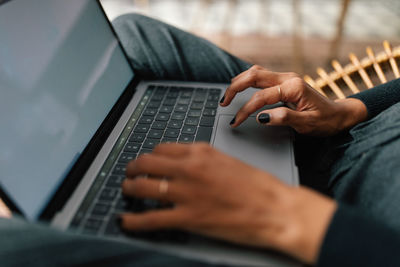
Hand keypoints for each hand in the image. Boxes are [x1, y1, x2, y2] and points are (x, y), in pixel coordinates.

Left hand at [121, 143, 336, 263]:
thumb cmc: (258, 187)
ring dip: (128, 189)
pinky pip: (150, 219)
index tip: (147, 162)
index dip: (150, 156)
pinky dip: (133, 221)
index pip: (162, 148)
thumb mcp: (228, 162)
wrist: (276, 209)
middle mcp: (189, 168)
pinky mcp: (188, 218)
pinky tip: (125, 221)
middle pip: (146, 163)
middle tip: (130, 174)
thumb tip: (185, 165)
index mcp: (201, 152)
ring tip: (127, 191)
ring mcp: (187, 193)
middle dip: (132, 168)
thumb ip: (203, 161)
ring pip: (142, 187)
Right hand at [220, 65, 366, 135]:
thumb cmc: (325, 121)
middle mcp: (288, 78)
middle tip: (223, 102)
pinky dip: (247, 80)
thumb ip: (284, 118)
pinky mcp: (284, 81)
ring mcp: (286, 78)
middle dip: (235, 88)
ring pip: (256, 72)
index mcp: (293, 87)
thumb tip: (261, 117)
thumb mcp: (307, 123)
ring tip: (227, 96)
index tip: (236, 122)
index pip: (261, 97)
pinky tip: (240, 88)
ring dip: (239, 81)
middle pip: (254, 76)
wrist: (339, 115)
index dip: (246, 110)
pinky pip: (261, 76)